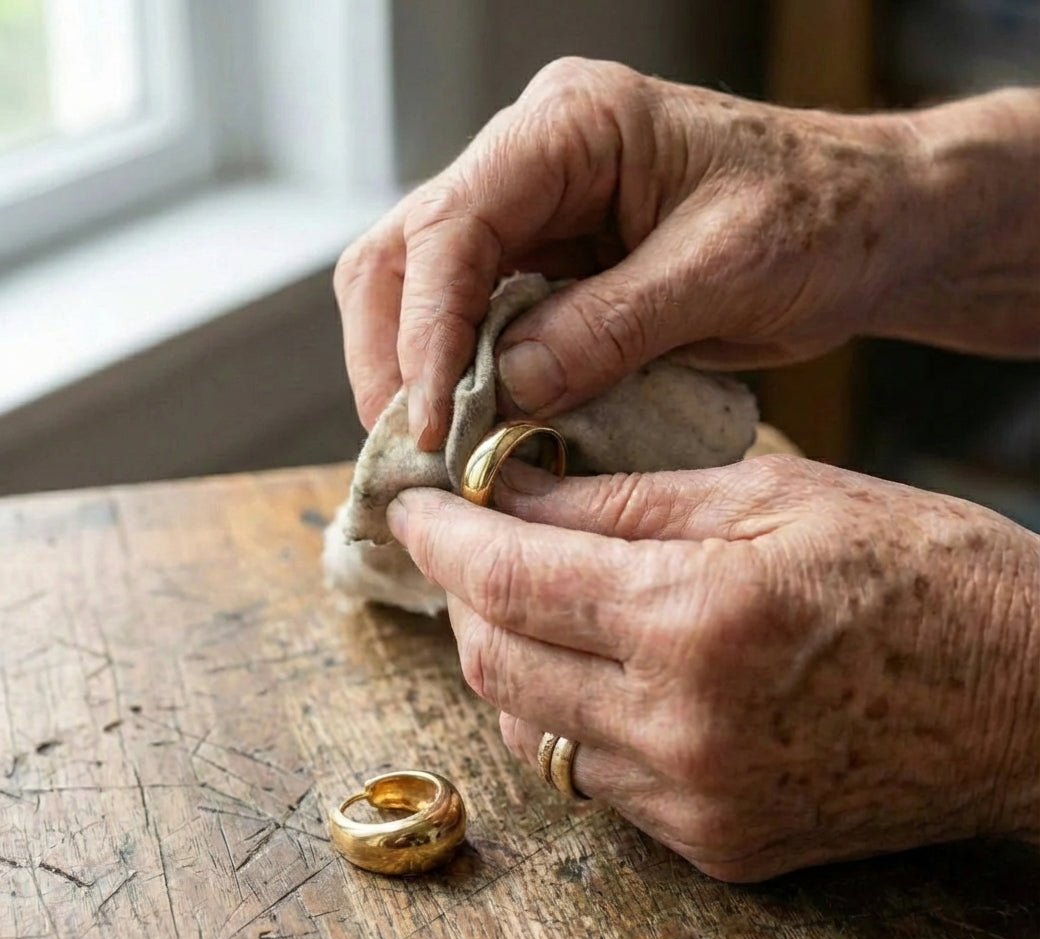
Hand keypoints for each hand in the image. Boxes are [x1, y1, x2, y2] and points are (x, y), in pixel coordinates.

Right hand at [336, 58, 926, 448]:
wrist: (865, 225)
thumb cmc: (819, 218)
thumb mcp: (722, 271)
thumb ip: (609, 326)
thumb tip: (506, 388)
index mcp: (571, 126)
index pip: (453, 225)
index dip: (426, 330)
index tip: (429, 422)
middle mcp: (532, 161)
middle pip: (405, 252)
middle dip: (393, 354)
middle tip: (411, 447)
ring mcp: (535, 214)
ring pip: (423, 289)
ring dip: (416, 371)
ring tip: (435, 449)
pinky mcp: (550, 267)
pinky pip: (477, 323)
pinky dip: (464, 379)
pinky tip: (476, 427)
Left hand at [387, 457, 1038, 879]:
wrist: (1030, 699)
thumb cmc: (921, 571)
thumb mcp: (773, 494)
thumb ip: (626, 500)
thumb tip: (518, 493)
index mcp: (697, 616)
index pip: (510, 577)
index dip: (444, 537)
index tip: (413, 506)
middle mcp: (681, 725)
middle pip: (495, 664)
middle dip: (463, 595)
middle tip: (472, 545)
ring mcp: (695, 799)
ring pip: (530, 729)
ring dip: (507, 658)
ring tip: (533, 600)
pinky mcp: (716, 842)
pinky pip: (592, 778)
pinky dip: (567, 716)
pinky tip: (595, 668)